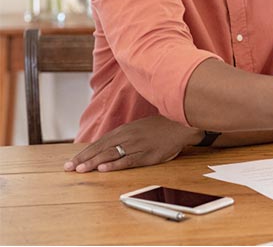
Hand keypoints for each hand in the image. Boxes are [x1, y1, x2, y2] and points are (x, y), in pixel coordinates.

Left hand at [64, 116, 201, 172]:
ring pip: (112, 154)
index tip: (71, 161)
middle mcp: (128, 136)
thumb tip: (107, 145)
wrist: (181, 125)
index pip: (99, 142)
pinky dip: (115, 164)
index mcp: (125, 130)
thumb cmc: (160, 127)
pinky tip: (103, 168)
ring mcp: (138, 145)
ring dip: (94, 162)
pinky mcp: (148, 155)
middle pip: (101, 148)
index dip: (84, 152)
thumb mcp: (139, 127)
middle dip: (84, 158)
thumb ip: (124, 135)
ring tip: (81, 169)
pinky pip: (128, 160)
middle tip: (69, 168)